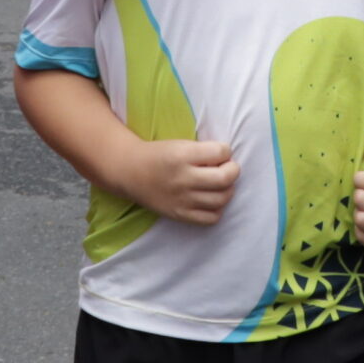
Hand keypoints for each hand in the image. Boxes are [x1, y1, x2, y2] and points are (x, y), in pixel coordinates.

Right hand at [123, 138, 238, 225]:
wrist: (131, 172)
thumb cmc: (159, 155)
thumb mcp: (180, 144)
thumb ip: (204, 152)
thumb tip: (229, 161)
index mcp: (182, 155)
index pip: (220, 152)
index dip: (226, 151)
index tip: (221, 153)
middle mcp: (183, 178)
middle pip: (225, 178)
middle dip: (233, 171)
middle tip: (227, 168)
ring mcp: (182, 199)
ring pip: (221, 199)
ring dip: (227, 190)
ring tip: (220, 184)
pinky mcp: (180, 214)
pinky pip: (211, 218)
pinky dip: (217, 209)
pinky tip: (211, 199)